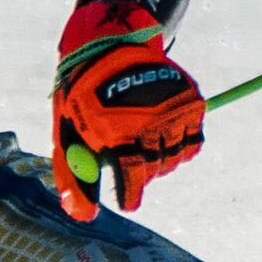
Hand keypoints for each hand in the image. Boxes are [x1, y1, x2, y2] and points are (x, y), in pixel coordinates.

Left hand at [52, 0, 205, 219]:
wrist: (107, 44)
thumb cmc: (82, 97)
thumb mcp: (68, 133)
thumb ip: (74, 176)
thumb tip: (85, 217)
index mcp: (116, 128)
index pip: (133, 175)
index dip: (131, 193)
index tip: (129, 202)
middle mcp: (149, 119)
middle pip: (155, 169)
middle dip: (142, 174)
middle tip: (131, 163)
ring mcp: (172, 109)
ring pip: (175, 159)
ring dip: (161, 161)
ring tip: (144, 145)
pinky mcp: (190, 100)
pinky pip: (193, 143)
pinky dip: (180, 147)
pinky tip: (162, 137)